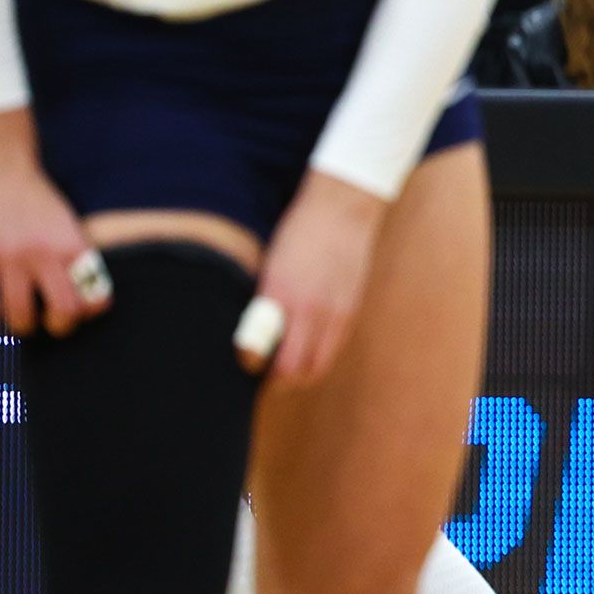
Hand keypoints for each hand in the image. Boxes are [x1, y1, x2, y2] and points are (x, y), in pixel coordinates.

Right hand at [0, 111, 110, 337]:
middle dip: (60, 326)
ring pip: (20, 315)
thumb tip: (85, 295)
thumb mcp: (67, 223)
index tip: (81, 309)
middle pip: (63, 312)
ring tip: (22, 318)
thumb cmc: (35, 196)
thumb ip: (74, 256)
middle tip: (51, 321)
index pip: (94, 294)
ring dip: (23, 325)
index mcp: (72, 245)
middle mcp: (44, 254)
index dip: (90, 310)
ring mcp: (9, 257)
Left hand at [249, 172, 388, 382]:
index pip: (265, 356)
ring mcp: (336, 313)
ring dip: (299, 374)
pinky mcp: (351, 310)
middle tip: (261, 378)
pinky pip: (333, 348)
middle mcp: (311, 310)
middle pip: (295, 371)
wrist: (342, 211)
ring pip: (318, 366)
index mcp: (282, 297)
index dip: (252, 369)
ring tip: (282, 370)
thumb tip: (248, 333)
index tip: (242, 369)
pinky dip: (317, 356)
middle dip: (276, 382)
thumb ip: (262, 302)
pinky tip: (305, 346)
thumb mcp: (270, 266)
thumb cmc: (298, 233)